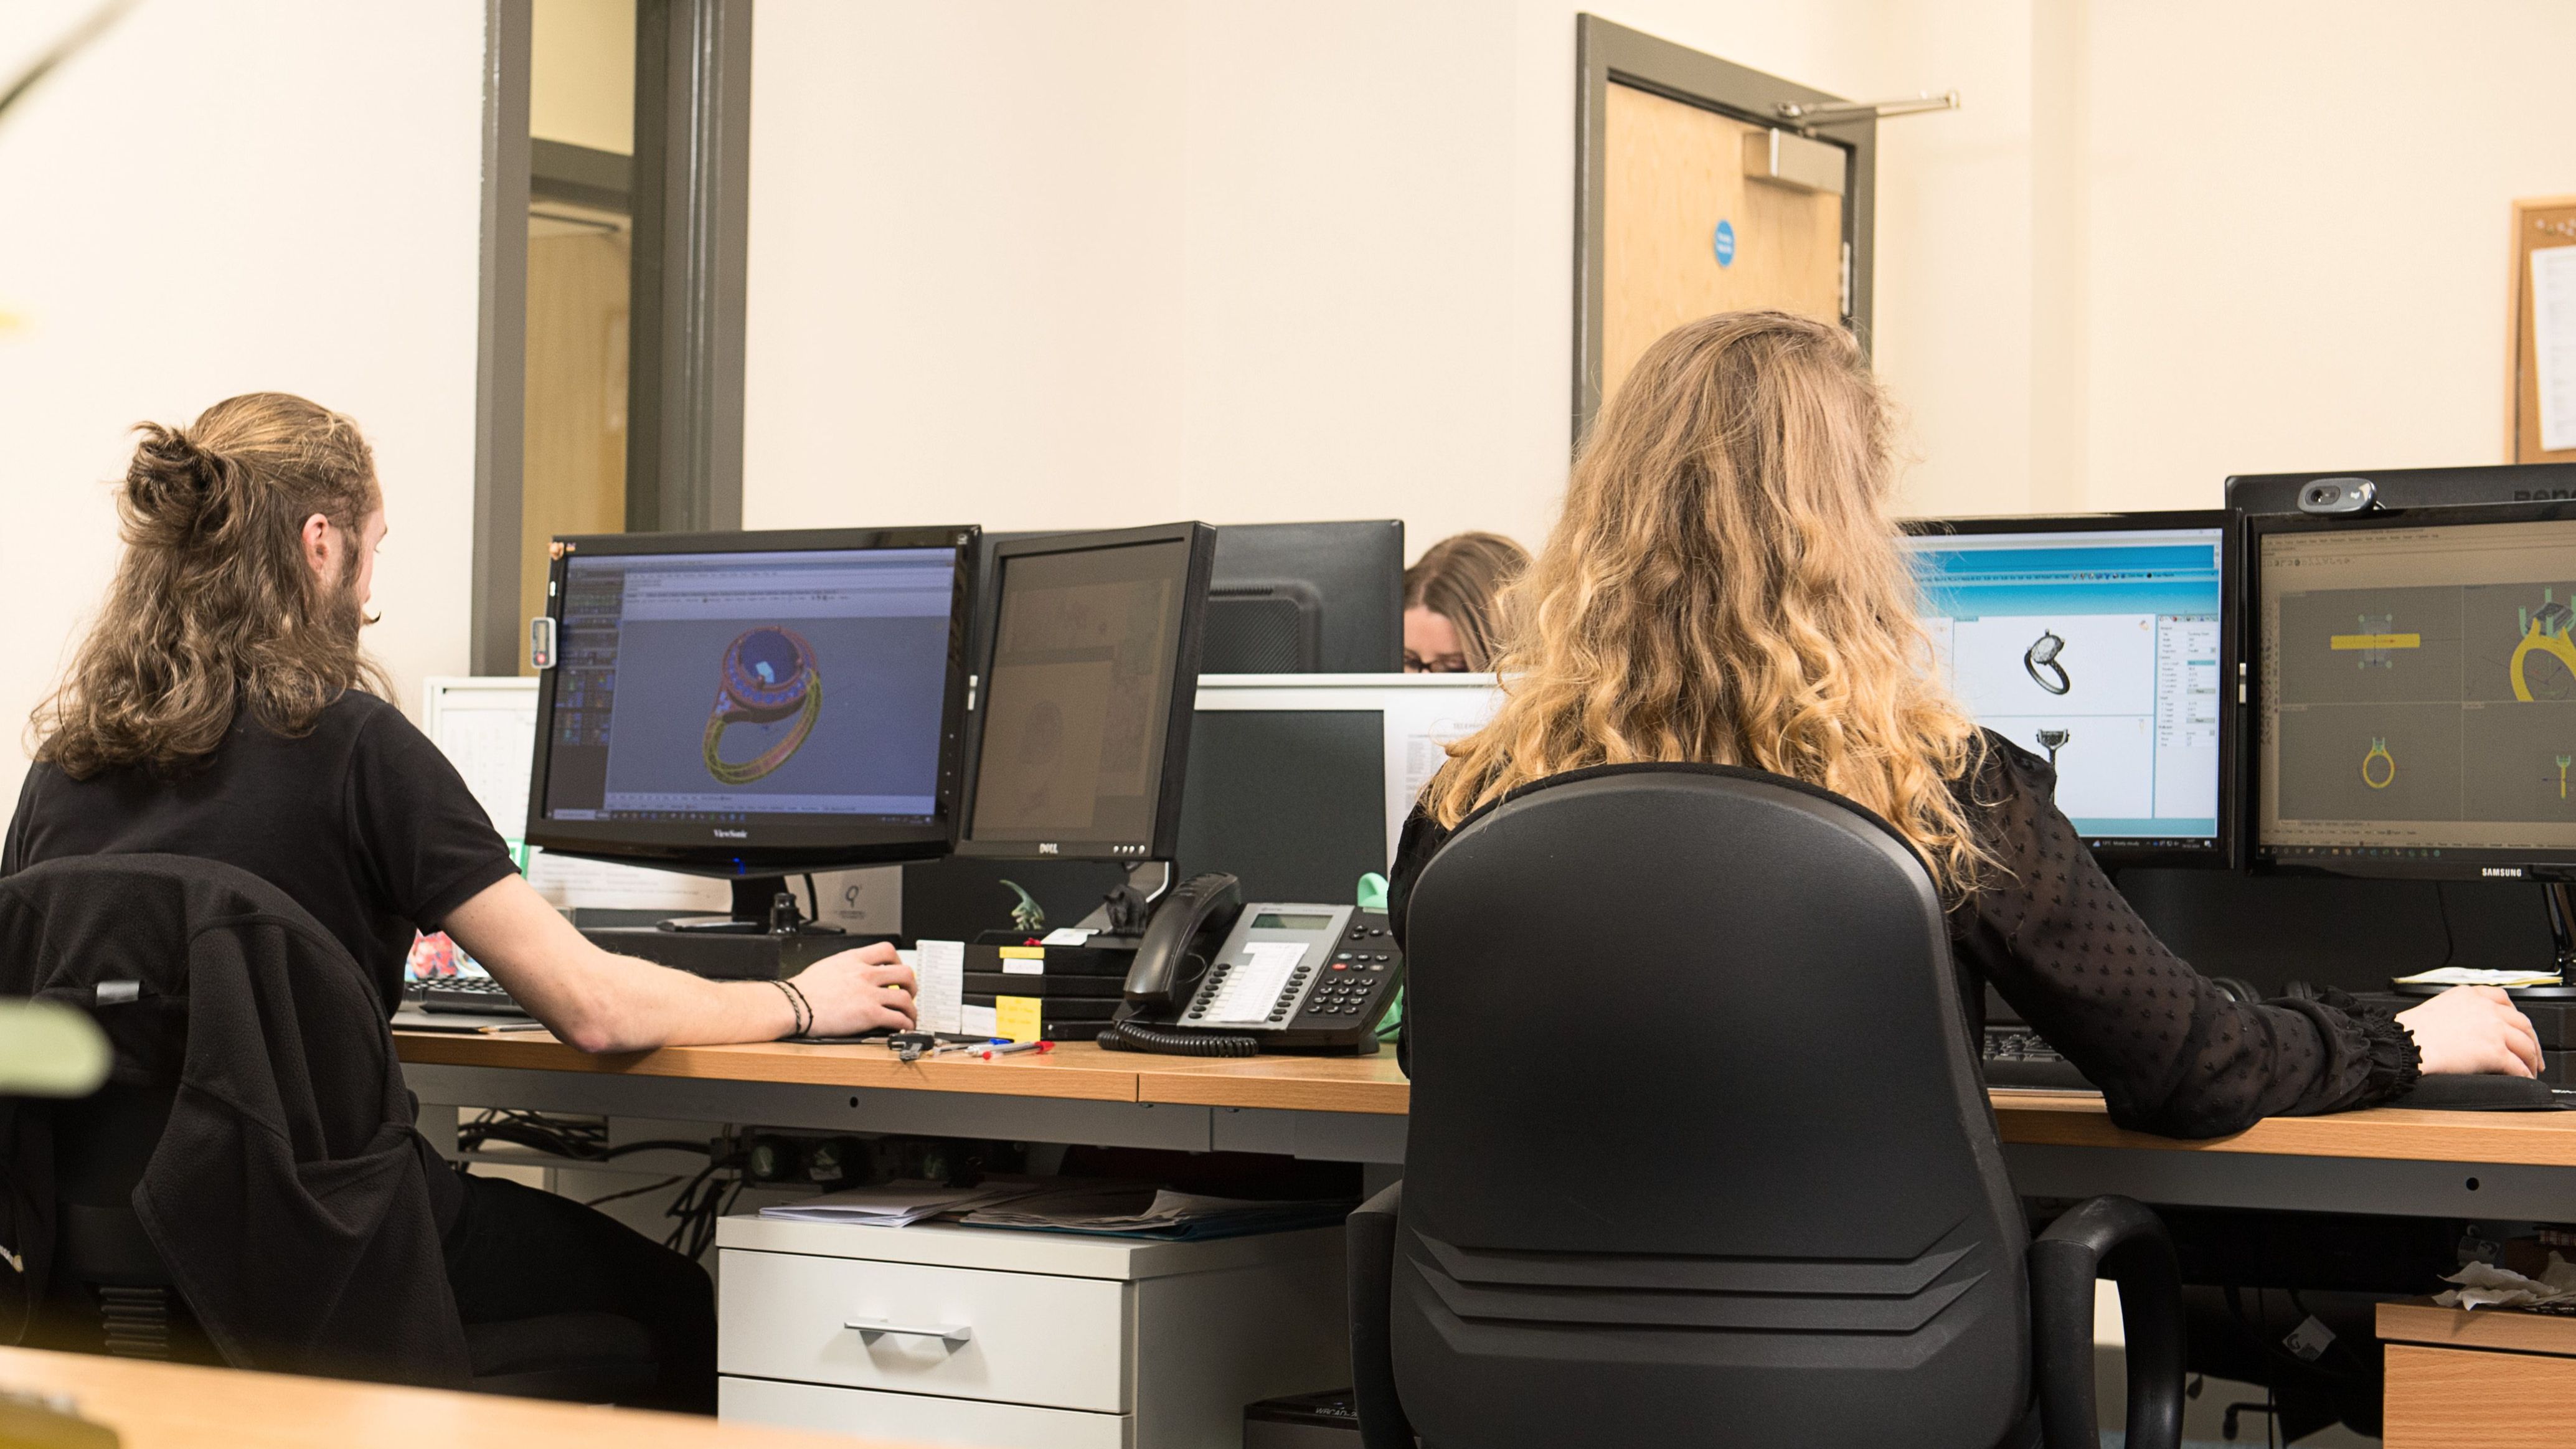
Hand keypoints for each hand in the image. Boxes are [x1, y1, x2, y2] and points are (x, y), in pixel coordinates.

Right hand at [786, 943, 918, 1037]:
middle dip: (911, 985)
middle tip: (909, 993)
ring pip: (905, 997)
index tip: (898, 970)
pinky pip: (897, 1018)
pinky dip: (905, 1024)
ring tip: (909, 1016)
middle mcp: (865, 974)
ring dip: (911, 1009)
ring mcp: (868, 994)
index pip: (887, 950)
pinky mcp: (869, 1014)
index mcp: (854, 959)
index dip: (898, 961)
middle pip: (904, 973)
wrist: (793, 1004)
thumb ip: (845, 967)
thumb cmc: (803, 990)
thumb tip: (851, 973)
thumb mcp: (827, 966)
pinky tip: (903, 1028)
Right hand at [2397, 985, 2542, 1076]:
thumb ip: (2458, 1011)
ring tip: (2531, 1069)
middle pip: (2522, 1023)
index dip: (2514, 1014)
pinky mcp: (2494, 1052)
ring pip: (2526, 1044)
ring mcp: (2493, 1030)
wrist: (2405, 1045)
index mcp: (2468, 995)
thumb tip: (2466, 1026)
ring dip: (2532, 1058)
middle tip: (2532, 1052)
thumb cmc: (2411, 1031)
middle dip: (2531, 1039)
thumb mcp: (2436, 1007)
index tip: (2516, 1024)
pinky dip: (2524, 1073)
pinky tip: (2523, 1078)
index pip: (2502, 998)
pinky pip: (2518, 1065)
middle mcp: (2485, 1009)